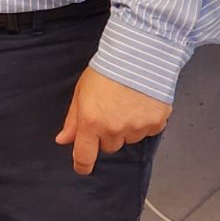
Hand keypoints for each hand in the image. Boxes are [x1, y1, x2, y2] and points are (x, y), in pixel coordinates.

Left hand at [56, 67, 171, 176]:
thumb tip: (63, 140)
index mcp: (91, 122)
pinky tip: (142, 102)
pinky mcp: (156, 123)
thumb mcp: (82, 92)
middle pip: (109, 146)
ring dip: (127, 128)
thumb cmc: (107, 69)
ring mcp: (136, 128)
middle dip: (107, 133)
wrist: (139, 53)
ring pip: (129, 139)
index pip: (84, 156)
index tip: (82, 166)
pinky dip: (145, 121)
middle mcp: (114, 129)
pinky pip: (148, 131)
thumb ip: (73, 119)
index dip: (82, 165)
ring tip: (128, 103)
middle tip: (111, 111)